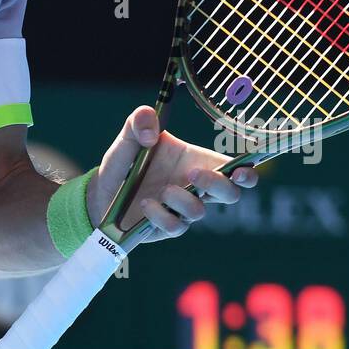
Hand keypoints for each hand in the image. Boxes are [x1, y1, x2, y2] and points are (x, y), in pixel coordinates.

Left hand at [87, 106, 259, 238]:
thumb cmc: (123, 162)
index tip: (242, 170)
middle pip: (230, 193)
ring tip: (161, 189)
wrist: (102, 192)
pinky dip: (161, 215)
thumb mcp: (128, 136)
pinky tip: (146, 204)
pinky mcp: (167, 227)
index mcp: (195, 160)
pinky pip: (176, 227)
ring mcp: (182, 209)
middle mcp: (194, 186)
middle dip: (219, 185)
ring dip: (182, 200)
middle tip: (194, 175)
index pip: (234, 167)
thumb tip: (152, 131)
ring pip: (200, 211)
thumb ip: (139, 121)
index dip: (247, 171)